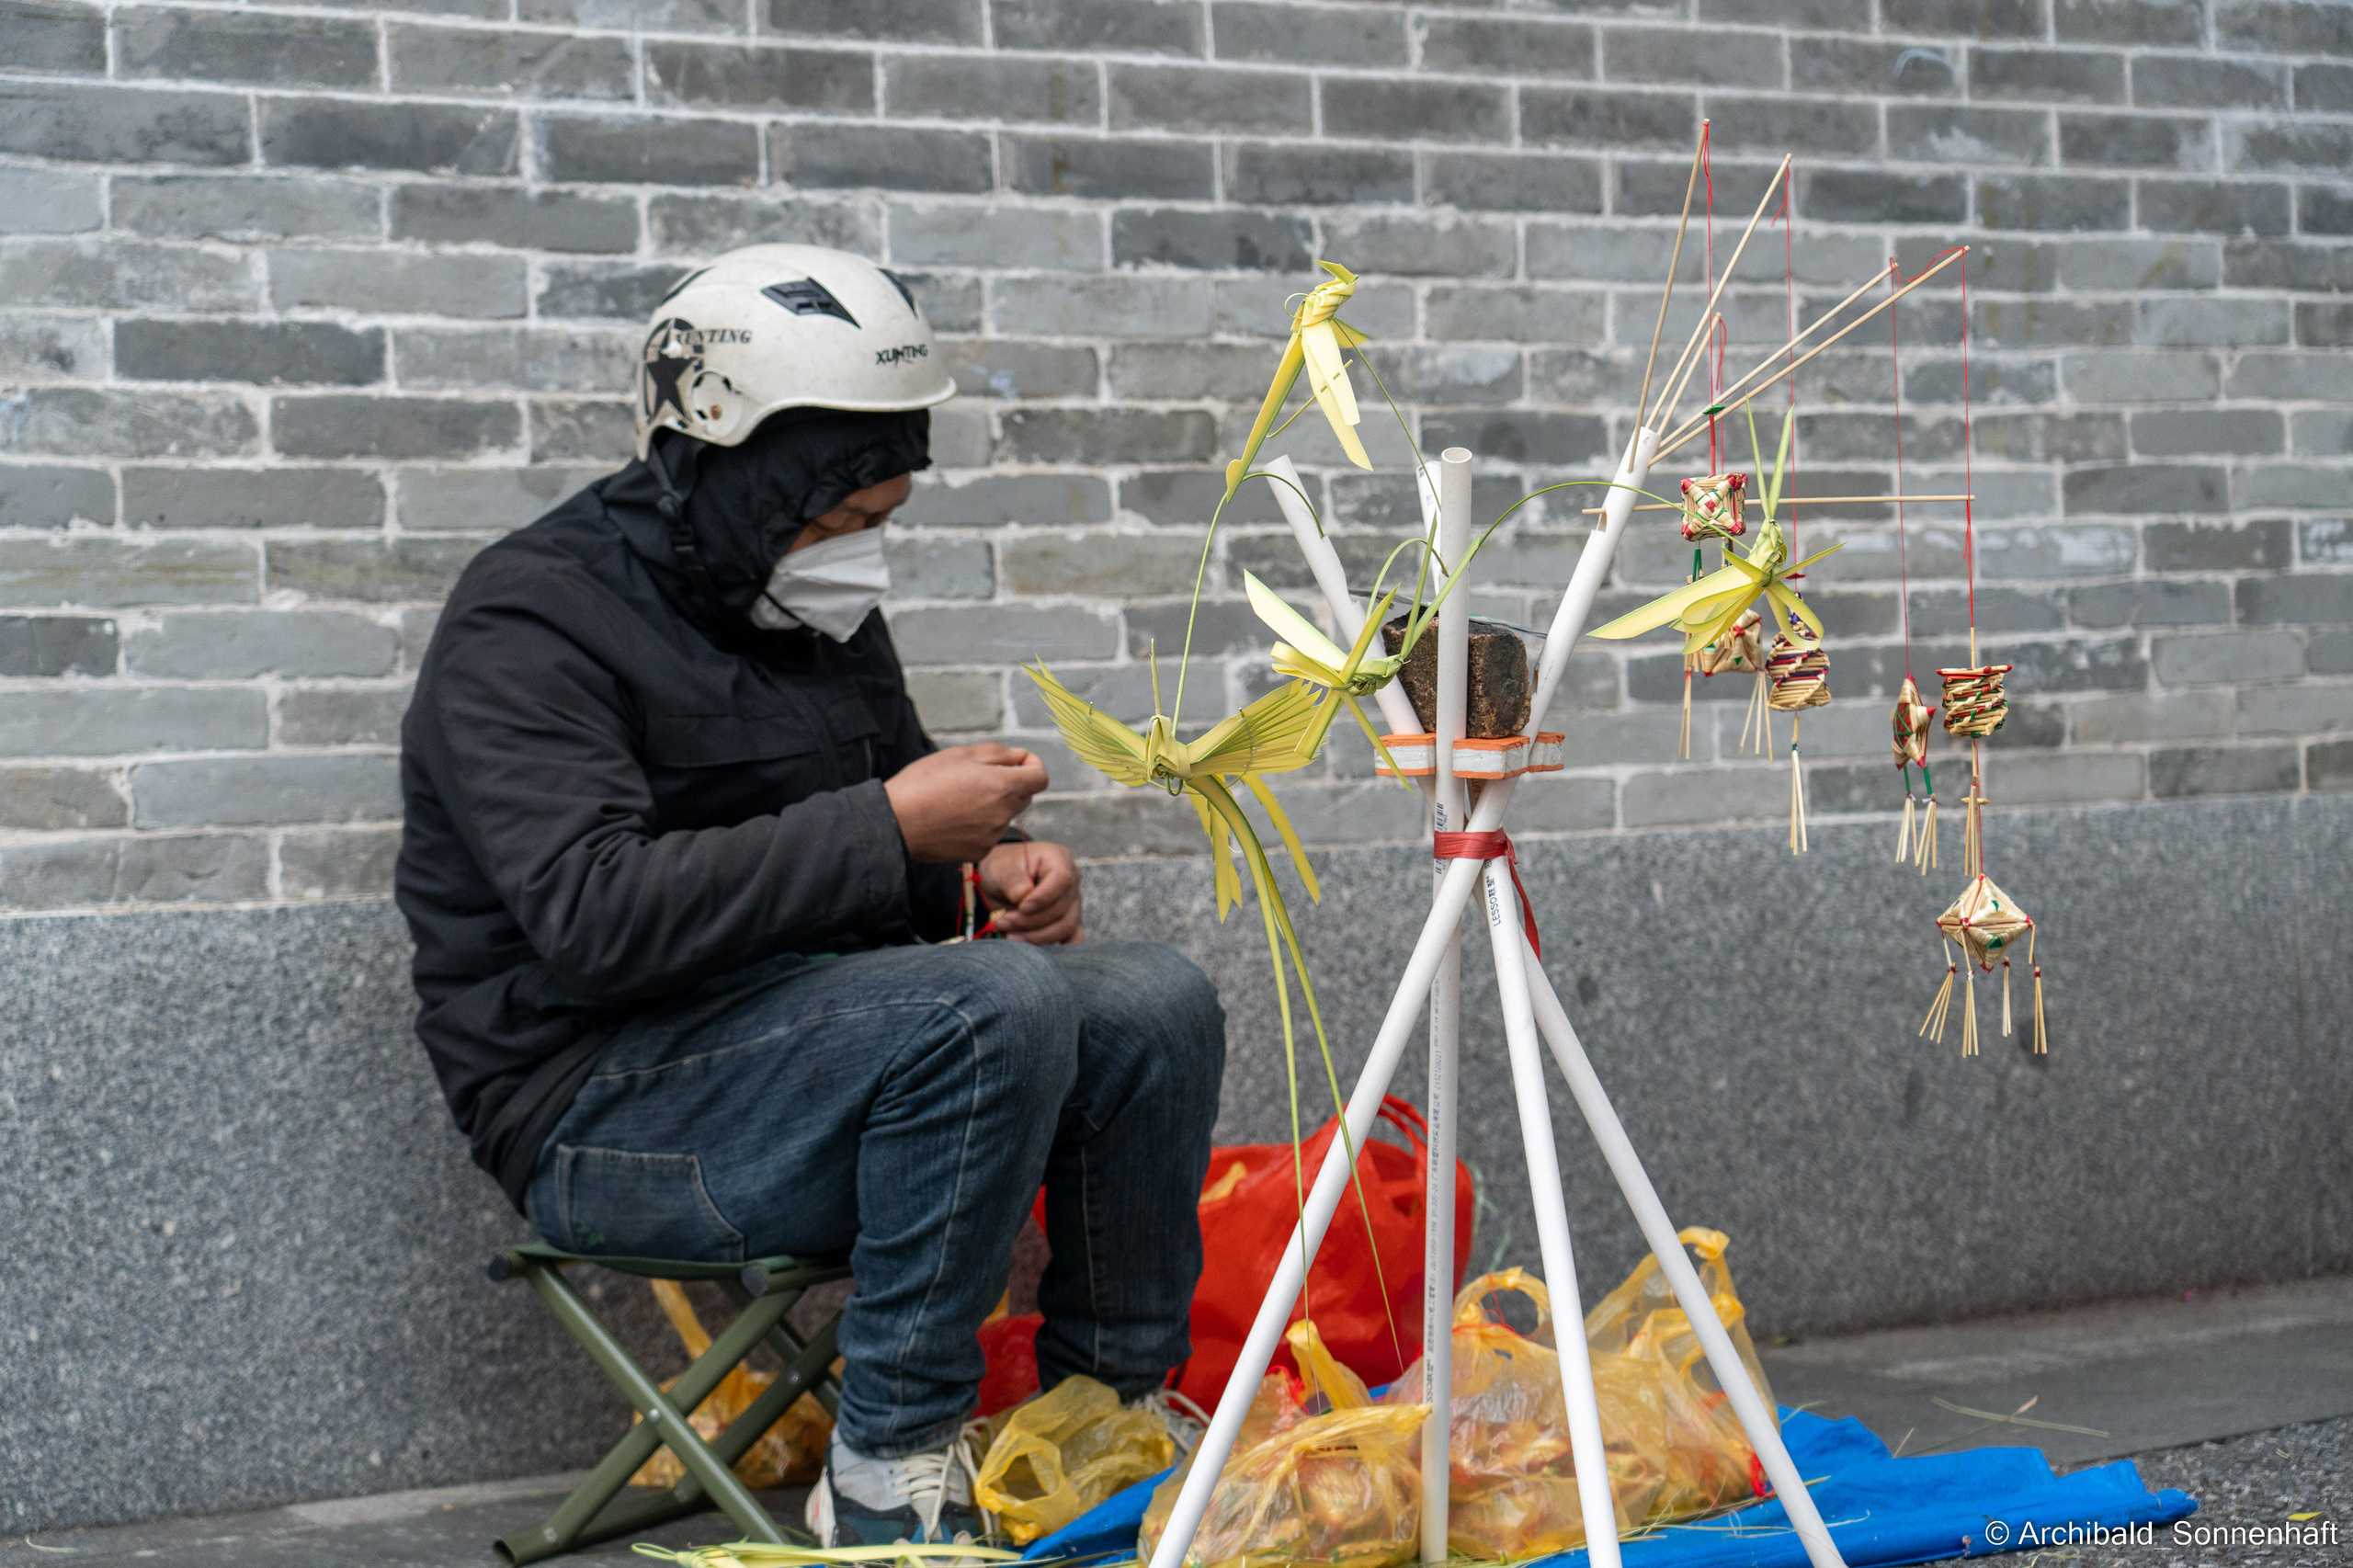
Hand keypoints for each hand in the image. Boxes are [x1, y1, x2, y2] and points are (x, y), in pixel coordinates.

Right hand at [885, 744, 1047, 863]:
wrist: (895, 822)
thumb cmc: (924, 782)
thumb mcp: (961, 754)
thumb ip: (999, 754)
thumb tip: (1021, 758)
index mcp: (1003, 786)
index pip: (1041, 777)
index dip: (1031, 766)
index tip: (1015, 763)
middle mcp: (1003, 814)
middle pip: (1023, 796)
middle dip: (1009, 785)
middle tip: (977, 778)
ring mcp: (992, 836)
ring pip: (1004, 815)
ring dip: (992, 805)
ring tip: (959, 799)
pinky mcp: (979, 851)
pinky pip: (989, 834)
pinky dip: (979, 825)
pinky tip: (954, 818)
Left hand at [978, 840, 1082, 944]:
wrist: (1002, 878)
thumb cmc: (1005, 867)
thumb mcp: (1003, 866)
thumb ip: (1013, 879)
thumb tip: (1022, 897)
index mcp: (1059, 860)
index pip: (1062, 880)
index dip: (1043, 898)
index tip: (1021, 907)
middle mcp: (1072, 882)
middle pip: (1061, 909)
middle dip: (1029, 921)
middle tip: (1002, 923)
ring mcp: (1073, 904)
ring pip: (1065, 927)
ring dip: (1035, 936)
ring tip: (1009, 936)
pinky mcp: (1069, 922)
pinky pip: (1073, 939)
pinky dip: (1057, 948)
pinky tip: (1037, 952)